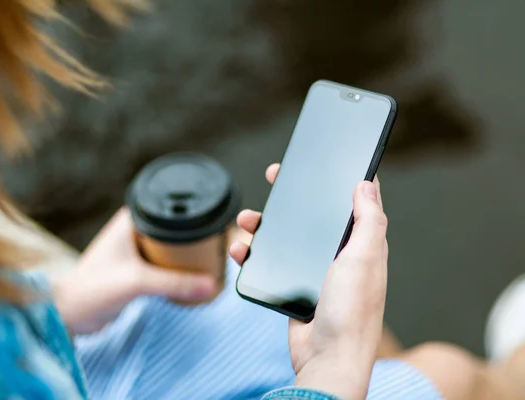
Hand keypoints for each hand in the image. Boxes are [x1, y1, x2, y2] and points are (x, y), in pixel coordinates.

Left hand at [53, 208, 215, 334]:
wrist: (70, 314)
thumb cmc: (92, 289)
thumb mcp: (137, 282)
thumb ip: (174, 283)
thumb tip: (210, 284)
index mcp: (131, 219)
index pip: (169, 208)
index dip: (193, 216)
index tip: (216, 226)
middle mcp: (134, 229)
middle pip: (174, 228)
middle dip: (194, 238)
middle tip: (218, 246)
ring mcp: (135, 249)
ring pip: (170, 247)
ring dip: (186, 255)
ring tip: (210, 260)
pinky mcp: (136, 269)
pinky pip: (164, 263)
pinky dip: (177, 268)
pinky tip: (193, 275)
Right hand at [230, 165, 387, 399]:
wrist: (327, 360)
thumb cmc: (352, 313)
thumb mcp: (363, 259)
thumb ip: (368, 221)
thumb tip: (367, 184)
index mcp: (360, 245)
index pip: (350, 204)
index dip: (336, 180)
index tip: (318, 162)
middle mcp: (339, 255)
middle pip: (311, 216)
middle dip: (291, 198)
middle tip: (275, 178)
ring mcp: (315, 271)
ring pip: (286, 237)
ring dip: (265, 225)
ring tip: (246, 220)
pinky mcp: (294, 287)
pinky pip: (271, 262)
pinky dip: (254, 254)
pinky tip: (241, 249)